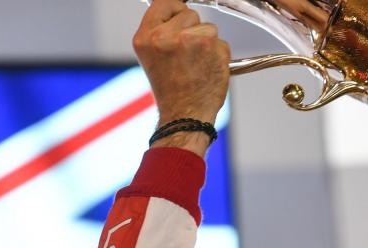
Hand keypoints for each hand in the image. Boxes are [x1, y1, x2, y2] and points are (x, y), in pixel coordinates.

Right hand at [133, 0, 230, 153]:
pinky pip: (222, 42)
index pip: (164, 2)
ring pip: (208, 27)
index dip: (175, 10)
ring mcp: (192, 41)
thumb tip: (177, 10)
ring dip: (207, 43)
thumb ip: (161, 31)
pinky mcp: (214, 48)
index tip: (179, 20)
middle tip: (187, 54)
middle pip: (189, 13)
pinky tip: (207, 69)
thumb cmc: (170, 90)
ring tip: (196, 64)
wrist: (185, 115)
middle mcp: (166, 36)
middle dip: (192, 29)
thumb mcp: (152, 56)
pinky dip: (219, 54)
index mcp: (145, 37)